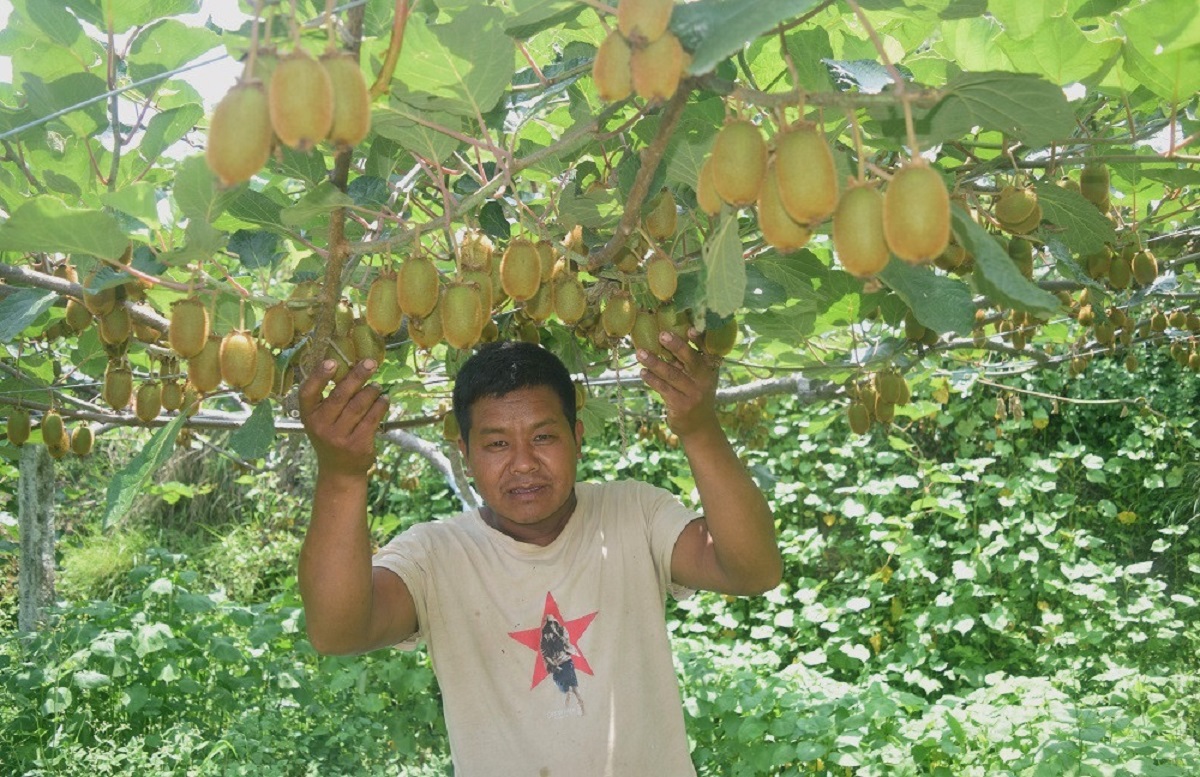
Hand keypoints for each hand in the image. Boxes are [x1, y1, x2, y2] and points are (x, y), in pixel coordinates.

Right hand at [298, 358, 389, 477]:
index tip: (332, 362)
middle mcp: (320, 426)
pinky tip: (384, 400)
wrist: (339, 471)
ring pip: (359, 406)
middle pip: (340, 395)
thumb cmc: (331, 436)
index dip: (319, 376)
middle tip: (370, 363)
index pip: (308, 393)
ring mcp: (339, 437)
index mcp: (308, 416)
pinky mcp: (358, 444)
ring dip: (372, 391)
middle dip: (357, 376)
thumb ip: (329, 399)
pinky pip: (372, 419)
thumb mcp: (321, 420)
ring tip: (377, 386)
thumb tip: (351, 368)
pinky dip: (380, 406)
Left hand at [637, 328, 722, 437]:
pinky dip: (652, 380)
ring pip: (672, 374)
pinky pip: (663, 389)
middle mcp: (704, 379)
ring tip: (640, 353)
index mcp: (710, 368)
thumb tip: (664, 337)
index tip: (690, 329)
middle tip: (662, 335)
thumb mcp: (698, 377)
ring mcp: (693, 393)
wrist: (699, 426)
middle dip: (676, 346)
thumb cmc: (695, 394)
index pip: (706, 350)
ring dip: (655, 362)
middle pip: (691, 360)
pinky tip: (642, 372)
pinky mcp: (681, 405)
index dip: (699, 339)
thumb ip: (687, 361)